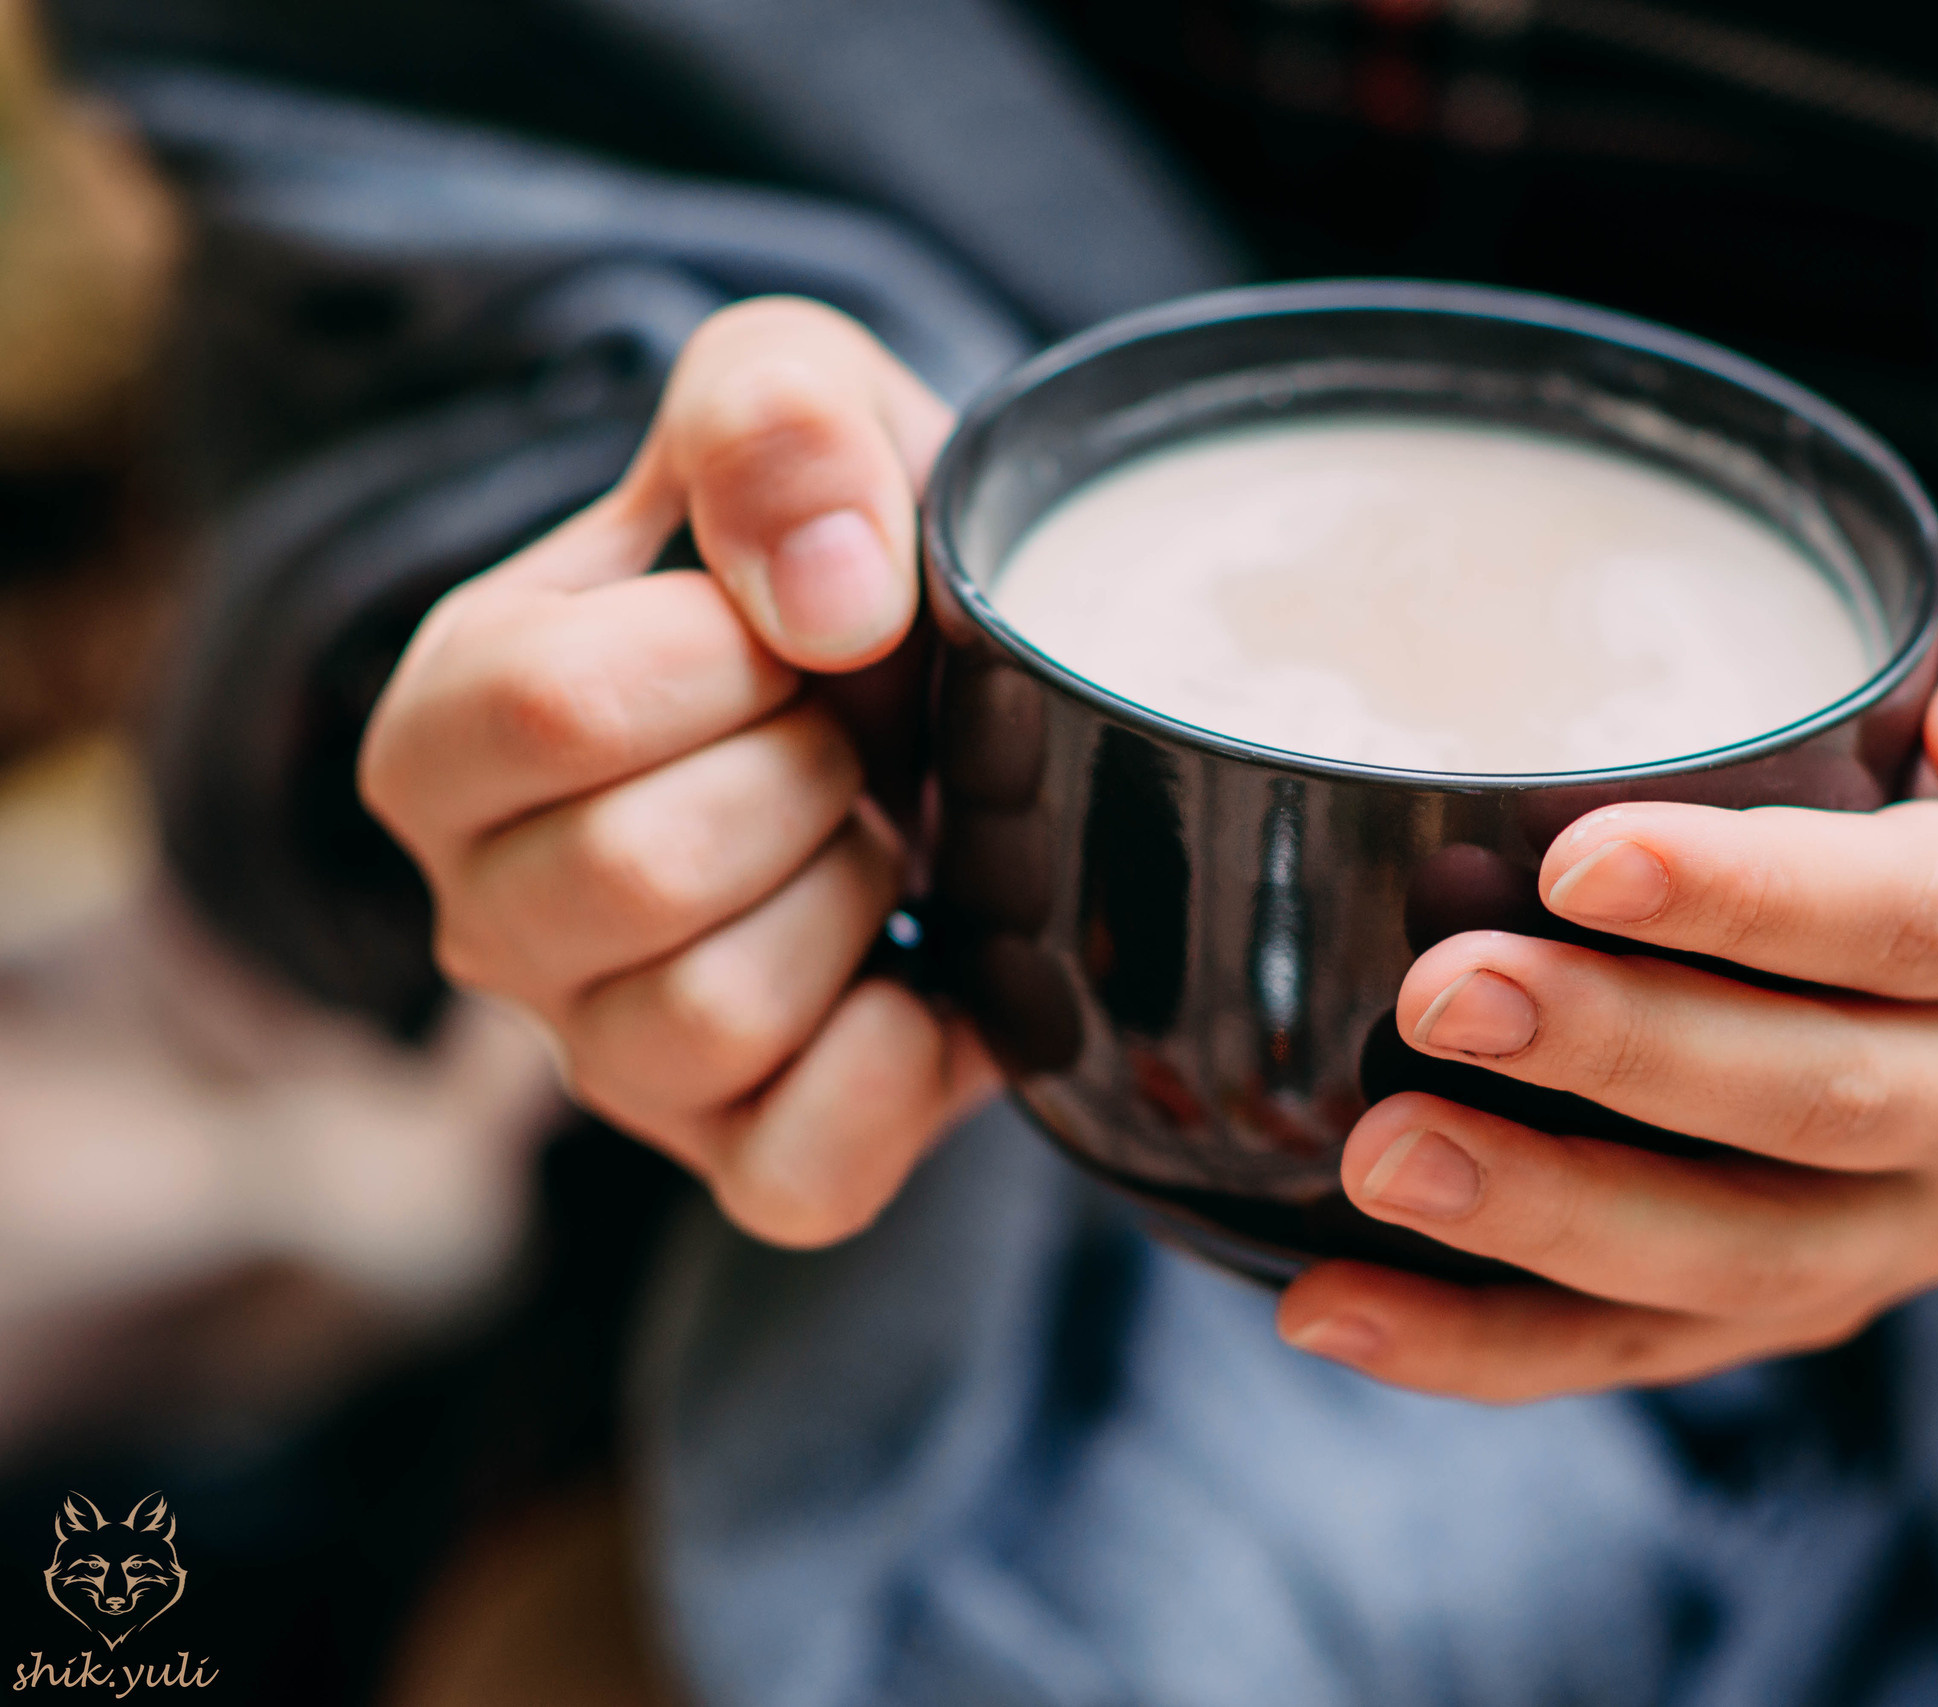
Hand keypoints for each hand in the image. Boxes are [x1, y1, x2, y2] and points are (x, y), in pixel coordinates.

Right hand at [360, 298, 997, 1245]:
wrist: (966, 693)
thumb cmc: (846, 555)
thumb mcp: (803, 403)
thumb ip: (772, 415)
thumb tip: (825, 602)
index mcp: (449, 725)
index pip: (553, 701)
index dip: (735, 652)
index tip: (806, 628)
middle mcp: (487, 910)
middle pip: (631, 871)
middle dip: (809, 777)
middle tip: (854, 741)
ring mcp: (603, 1053)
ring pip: (706, 1020)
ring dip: (850, 902)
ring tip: (876, 841)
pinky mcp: (736, 1155)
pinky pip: (799, 1175)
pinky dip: (895, 1070)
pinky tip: (926, 974)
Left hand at [1276, 535, 1937, 1399]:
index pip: (1918, 919)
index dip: (1751, 902)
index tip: (1578, 862)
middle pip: (1817, 1101)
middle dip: (1618, 1056)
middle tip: (1438, 995)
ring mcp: (1913, 1226)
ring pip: (1737, 1259)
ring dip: (1548, 1220)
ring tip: (1380, 1160)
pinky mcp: (1809, 1300)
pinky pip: (1650, 1347)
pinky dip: (1491, 1347)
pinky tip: (1339, 1311)